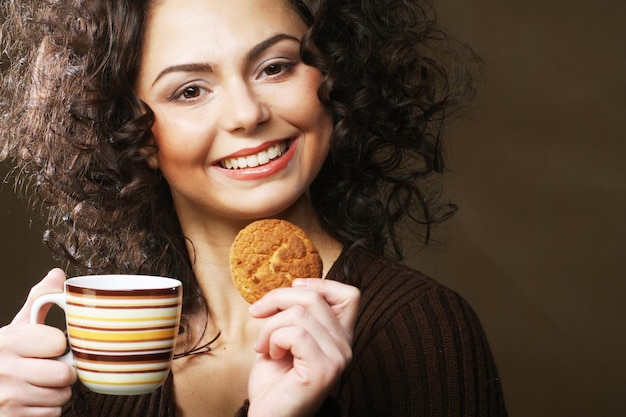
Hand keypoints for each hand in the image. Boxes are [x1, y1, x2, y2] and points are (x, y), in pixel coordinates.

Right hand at [0, 269, 76, 416]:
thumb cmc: (4, 354)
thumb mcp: (16, 326)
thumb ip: (38, 301)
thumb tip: (58, 275)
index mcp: (8, 342)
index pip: (58, 343)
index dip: (61, 345)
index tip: (51, 346)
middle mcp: (4, 370)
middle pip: (64, 375)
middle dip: (65, 372)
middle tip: (54, 367)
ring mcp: (7, 398)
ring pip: (61, 397)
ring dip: (59, 392)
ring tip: (43, 382)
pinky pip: (52, 415)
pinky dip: (48, 409)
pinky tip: (35, 398)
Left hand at [247, 278, 359, 416]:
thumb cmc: (274, 381)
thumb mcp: (284, 336)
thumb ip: (295, 313)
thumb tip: (292, 285)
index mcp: (339, 337)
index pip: (349, 295)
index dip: (321, 284)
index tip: (294, 287)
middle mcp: (345, 346)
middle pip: (314, 297)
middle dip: (277, 300)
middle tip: (258, 315)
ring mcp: (338, 358)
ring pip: (300, 313)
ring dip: (271, 326)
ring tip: (265, 345)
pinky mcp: (324, 369)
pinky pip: (295, 333)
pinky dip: (274, 339)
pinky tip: (271, 355)